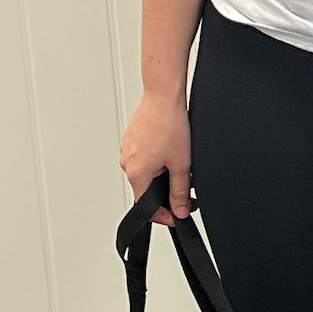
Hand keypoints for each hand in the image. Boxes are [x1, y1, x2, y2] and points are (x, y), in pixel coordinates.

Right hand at [120, 91, 192, 225]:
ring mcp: (127, 150)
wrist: (163, 96)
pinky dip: (155, 159)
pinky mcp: (130, 139)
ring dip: (161, 174)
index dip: (163, 214)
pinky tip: (168, 147)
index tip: (176, 215)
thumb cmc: (169, 124)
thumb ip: (180, 192)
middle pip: (145, 189)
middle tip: (185, 187)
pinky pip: (142, 157)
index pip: (145, 206)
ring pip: (145, 173)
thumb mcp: (181, 164)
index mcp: (136, 173)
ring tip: (177, 160)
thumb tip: (180, 210)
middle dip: (165, 192)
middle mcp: (127, 163)